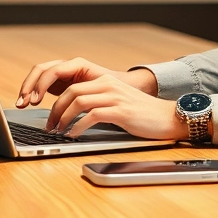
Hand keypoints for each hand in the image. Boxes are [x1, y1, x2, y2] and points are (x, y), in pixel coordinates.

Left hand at [47, 74, 184, 140]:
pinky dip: (78, 126)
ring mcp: (114, 97)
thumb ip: (98, 103)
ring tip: (58, 131)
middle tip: (49, 126)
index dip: (56, 100)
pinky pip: (92, 116)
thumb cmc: (141, 115)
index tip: (50, 115)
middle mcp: (108, 85)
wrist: (167, 117)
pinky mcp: (121, 111)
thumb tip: (73, 115)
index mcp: (105, 82)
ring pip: (79, 102)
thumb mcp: (117, 102)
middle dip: (55, 110)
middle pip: (71, 92)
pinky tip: (74, 135)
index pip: (72, 86)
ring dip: (64, 118)